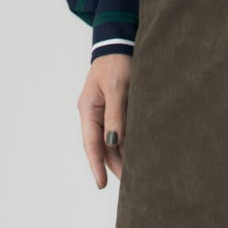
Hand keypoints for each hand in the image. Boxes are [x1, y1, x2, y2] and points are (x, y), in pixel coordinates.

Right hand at [77, 52, 131, 187]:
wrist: (121, 42)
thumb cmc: (117, 62)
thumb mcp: (117, 88)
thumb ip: (115, 115)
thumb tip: (113, 142)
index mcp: (88, 110)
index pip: (92, 144)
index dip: (96, 166)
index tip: (102, 184)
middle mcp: (95, 115)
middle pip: (103, 147)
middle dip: (114, 166)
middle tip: (129, 186)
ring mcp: (105, 113)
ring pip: (113, 142)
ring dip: (123, 158)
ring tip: (136, 176)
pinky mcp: (118, 110)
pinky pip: (121, 133)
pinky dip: (129, 145)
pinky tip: (139, 156)